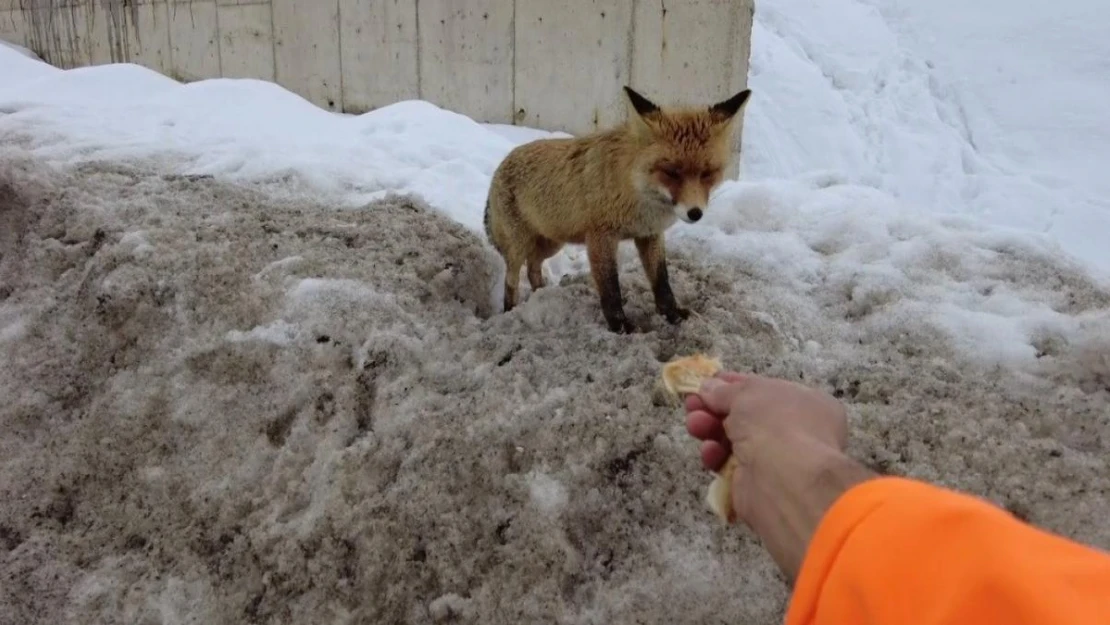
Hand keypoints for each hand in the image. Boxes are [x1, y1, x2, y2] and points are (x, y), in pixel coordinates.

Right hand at [685, 372, 873, 579]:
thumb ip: (725, 390)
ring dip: (709, 430)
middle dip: (714, 408)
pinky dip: (716, 457)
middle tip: (691, 405)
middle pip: (744, 416)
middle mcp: (793, 431)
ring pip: (733, 440)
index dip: (733, 385)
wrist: (787, 481)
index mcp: (805, 403)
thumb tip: (709, 387)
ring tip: (695, 426)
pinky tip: (710, 452)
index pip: (763, 390)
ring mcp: (775, 460)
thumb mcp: (748, 393)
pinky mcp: (755, 485)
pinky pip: (729, 465)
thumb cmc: (776, 424)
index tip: (706, 383)